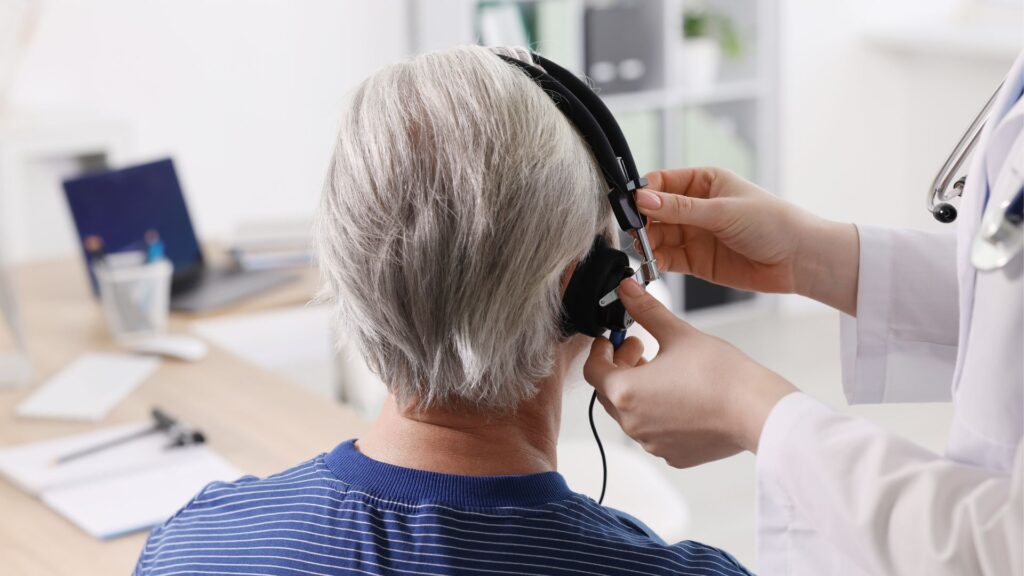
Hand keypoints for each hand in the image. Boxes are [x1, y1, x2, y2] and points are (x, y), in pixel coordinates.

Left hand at [583, 278, 797, 467]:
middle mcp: (632, 423)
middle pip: (609, 392)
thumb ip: (646, 311)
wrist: (757, 412)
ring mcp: (651, 443)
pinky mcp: (672, 455)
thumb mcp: (677, 334)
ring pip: (630, 413)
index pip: (592, 370)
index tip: (613, 339)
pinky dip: (657, 413)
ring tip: (661, 369)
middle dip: (619, 367)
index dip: (600, 350)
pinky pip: (652, 432)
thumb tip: (626, 290)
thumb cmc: (720, 374)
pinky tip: (679, 395)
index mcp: (625, 392)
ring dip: (637, 390)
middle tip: (639, 347)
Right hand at [635, 168, 859, 315]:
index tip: (632, 206)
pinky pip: (667, 259)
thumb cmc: (772, 223)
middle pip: (655, 212)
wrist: (797, 259)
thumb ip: (679, 208)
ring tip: (647, 252)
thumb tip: (643, 199)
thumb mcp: (722, 210)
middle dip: (643, 222)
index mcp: (703, 182)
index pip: (661, 182)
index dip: (644, 193)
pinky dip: (657, 262)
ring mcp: (694, 234)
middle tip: (637, 233)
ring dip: (648, 244)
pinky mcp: (695, 260)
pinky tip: (654, 265)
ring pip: (658, 236)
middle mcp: (695, 207)